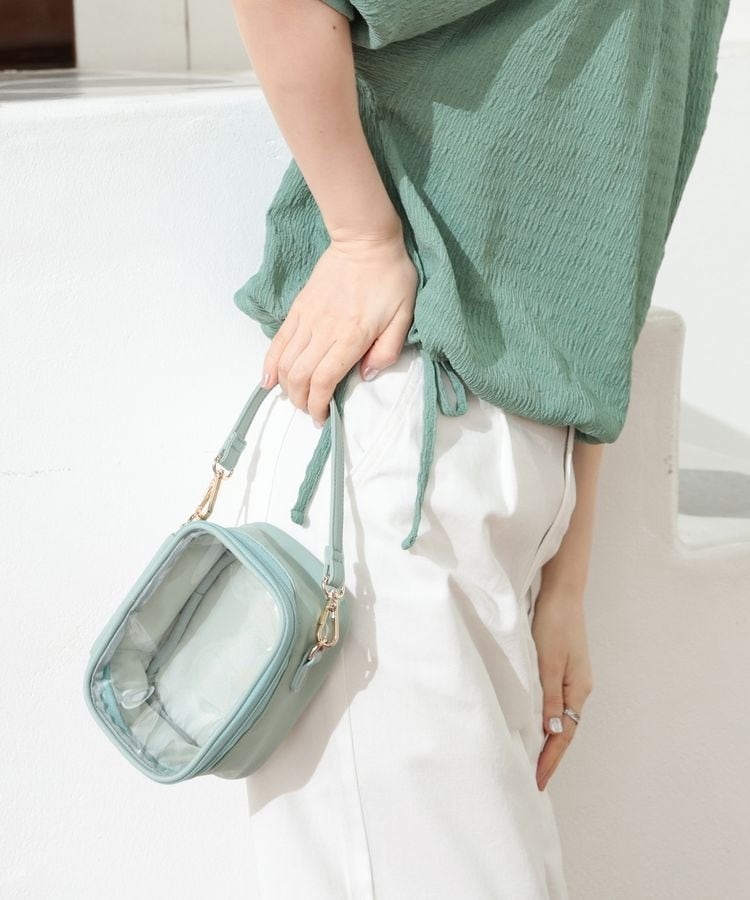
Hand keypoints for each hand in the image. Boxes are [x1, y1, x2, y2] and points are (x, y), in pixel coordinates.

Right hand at [261, 226, 418, 425]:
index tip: (323, 418)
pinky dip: (270, 364)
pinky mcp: (299, 308)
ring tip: (295, 398)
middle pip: (301, 377)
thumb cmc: (391, 278)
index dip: (319, 405)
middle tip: (310, 411)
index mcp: (352, 336)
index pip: (325, 380)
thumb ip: (387, 350)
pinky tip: (268, 380)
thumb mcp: (404, 316)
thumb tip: (366, 375)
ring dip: (287, 387)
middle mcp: (325, 331)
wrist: (365, 241)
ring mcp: (308, 319)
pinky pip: (278, 341)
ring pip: (286, 362)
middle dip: (302, 401)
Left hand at [531, 587, 593, 790]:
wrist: (562, 593)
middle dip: (551, 755)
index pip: (563, 734)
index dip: (550, 759)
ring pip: (561, 716)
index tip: (538, 781)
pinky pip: (557, 702)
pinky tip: (537, 724)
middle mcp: (578, 687)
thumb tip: (551, 732)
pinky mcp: (564, 668)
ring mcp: (573, 678)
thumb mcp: (548, 662)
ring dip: (549, 739)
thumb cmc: (554, 623)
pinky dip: (547, 718)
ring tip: (534, 760)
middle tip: (535, 779)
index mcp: (578, 689)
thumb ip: (549, 697)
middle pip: (565, 729)